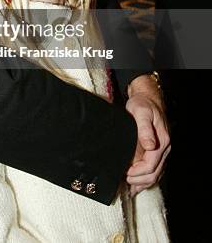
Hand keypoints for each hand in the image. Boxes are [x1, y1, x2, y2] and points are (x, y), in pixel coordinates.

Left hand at [125, 75, 170, 194]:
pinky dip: (144, 178)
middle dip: (138, 181)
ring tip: (128, 188)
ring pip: (155, 174)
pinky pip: (153, 170)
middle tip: (124, 182)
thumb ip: (144, 129)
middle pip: (154, 174)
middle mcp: (164, 149)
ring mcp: (161, 151)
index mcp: (161, 142)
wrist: (148, 99)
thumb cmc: (143, 105)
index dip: (137, 172)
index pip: (150, 165)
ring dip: (142, 183)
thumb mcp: (141, 112)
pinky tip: (134, 183)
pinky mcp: (156, 152)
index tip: (125, 173)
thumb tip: (149, 146)